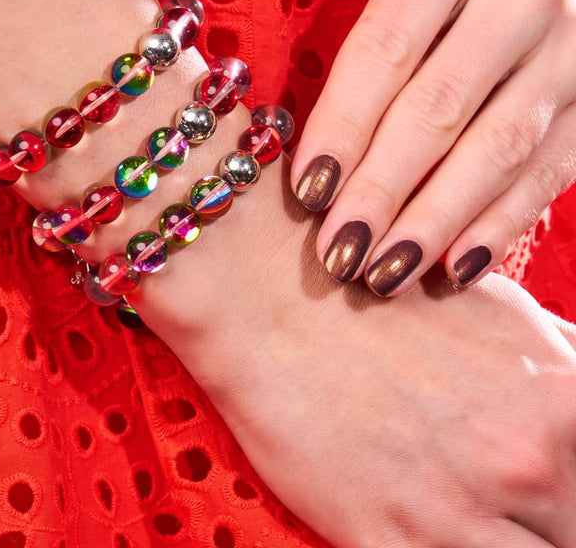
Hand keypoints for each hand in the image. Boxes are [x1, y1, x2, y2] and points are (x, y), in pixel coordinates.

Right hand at [130, 176, 575, 547]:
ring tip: (459, 507)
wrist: (268, 294)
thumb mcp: (495, 311)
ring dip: (508, 540)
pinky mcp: (386, 540)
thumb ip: (555, 368)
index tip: (552, 490)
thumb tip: (569, 394)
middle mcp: (527, 460)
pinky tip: (426, 526)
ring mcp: (457, 510)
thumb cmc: (373, 290)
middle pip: (572, 528)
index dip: (573, 491)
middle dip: (550, 516)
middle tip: (497, 494)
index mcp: (563, 398)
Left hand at [289, 0, 575, 295]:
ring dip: (433, 221)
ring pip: (496, 148)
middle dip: (382, 190)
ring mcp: (575, 43)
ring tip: (384, 272)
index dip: (342, 128)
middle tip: (339, 253)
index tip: (308, 192)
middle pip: (438, 105)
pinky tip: (453, 268)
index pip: (383, 50)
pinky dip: (495, 224)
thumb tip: (314, 174)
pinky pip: (546, 173)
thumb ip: (362, 61)